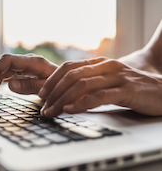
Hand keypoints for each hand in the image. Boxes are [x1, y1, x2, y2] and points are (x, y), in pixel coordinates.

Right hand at [0, 54, 57, 108]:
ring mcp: (21, 67)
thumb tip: (10, 85)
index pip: (7, 60)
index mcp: (33, 62)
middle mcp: (24, 62)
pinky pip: (3, 75)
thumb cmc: (60, 83)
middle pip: (0, 67)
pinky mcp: (19, 73)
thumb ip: (31, 85)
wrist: (66, 81)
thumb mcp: (48, 87)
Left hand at [39, 57, 161, 117]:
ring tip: (52, 111)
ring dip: (63, 99)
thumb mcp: (108, 82)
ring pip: (82, 85)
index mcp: (100, 63)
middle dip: (53, 91)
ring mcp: (116, 77)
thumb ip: (91, 84)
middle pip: (71, 75)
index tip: (42, 93)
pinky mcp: (126, 90)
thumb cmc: (132, 88)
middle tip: (44, 106)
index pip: (69, 67)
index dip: (52, 79)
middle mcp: (106, 66)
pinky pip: (99, 96)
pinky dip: (82, 103)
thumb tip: (68, 94)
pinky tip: (71, 110)